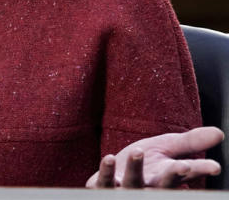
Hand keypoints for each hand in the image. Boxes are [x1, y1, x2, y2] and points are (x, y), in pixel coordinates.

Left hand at [86, 127, 223, 187]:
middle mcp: (151, 188)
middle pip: (165, 185)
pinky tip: (110, 158)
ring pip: (134, 184)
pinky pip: (106, 182)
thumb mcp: (167, 148)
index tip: (214, 167)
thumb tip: (219, 133)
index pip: (187, 174)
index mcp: (168, 177)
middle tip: (185, 166)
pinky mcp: (106, 188)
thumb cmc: (145, 164)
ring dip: (136, 169)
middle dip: (174, 176)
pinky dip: (107, 171)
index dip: (200, 170)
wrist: (114, 178)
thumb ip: (190, 142)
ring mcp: (128, 190)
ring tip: (139, 150)